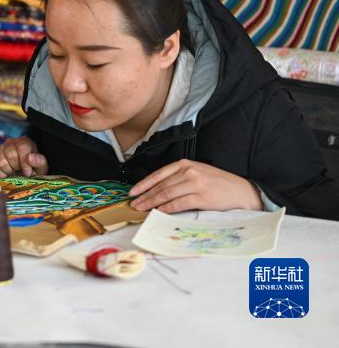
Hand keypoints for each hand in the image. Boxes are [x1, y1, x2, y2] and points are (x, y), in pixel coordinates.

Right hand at [0, 136, 47, 177]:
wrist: (22, 175)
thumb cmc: (32, 170)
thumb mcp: (41, 167)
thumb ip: (39, 162)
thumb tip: (30, 157)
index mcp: (24, 142)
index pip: (22, 146)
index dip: (24, 162)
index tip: (27, 173)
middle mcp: (10, 142)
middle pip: (10, 153)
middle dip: (16, 166)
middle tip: (19, 172)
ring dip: (7, 170)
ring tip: (12, 173)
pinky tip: (4, 175)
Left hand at [129, 159, 262, 212]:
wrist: (242, 191)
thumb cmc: (218, 183)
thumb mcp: (197, 172)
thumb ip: (179, 177)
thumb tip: (158, 190)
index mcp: (185, 164)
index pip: (158, 174)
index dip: (143, 184)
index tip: (133, 192)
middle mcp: (189, 171)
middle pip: (160, 185)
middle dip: (145, 195)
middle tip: (134, 204)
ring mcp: (195, 184)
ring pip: (166, 194)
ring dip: (151, 203)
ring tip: (142, 209)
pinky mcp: (202, 197)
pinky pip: (179, 203)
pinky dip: (166, 208)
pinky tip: (158, 212)